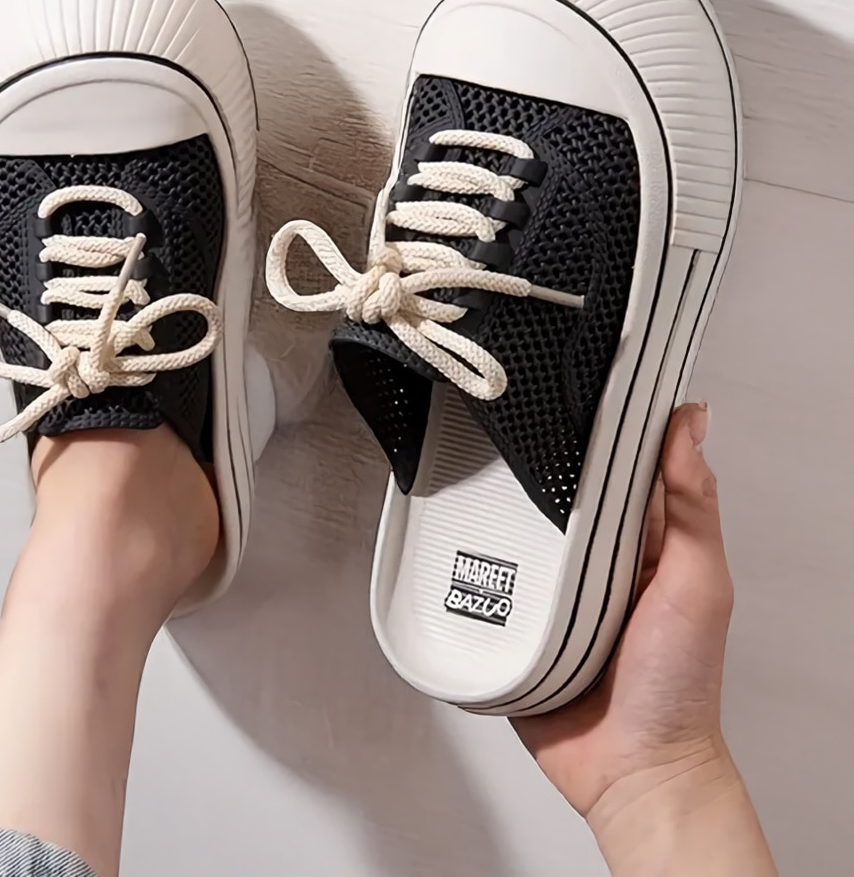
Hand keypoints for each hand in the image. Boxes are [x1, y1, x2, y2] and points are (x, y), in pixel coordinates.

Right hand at [511, 404, 775, 874]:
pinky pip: (486, 580)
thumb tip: (692, 425)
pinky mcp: (517, 618)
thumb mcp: (699, 584)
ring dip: (496, 509)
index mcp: (641, 538)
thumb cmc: (678, 685)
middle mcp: (593, 557)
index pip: (617, 464)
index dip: (600, 423)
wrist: (628, 771)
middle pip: (557, 491)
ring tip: (466, 465)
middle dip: (535, 461)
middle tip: (502, 417)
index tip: (575, 379)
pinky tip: (450, 536)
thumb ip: (693, 508)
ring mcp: (551, 588)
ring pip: (516, 529)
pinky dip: (469, 561)